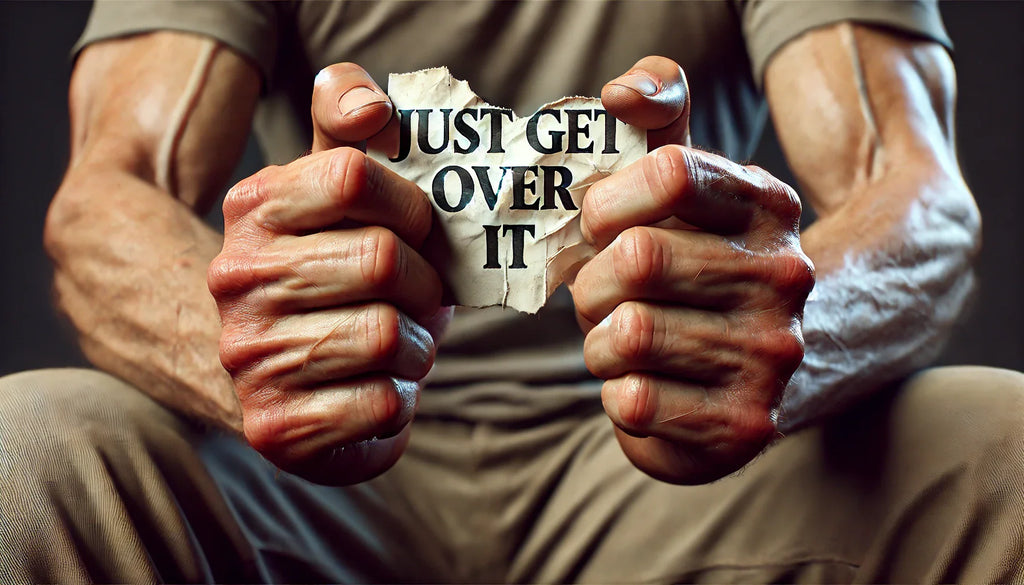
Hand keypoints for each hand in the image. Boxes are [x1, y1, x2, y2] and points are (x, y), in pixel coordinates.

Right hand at [209, 63, 449, 484]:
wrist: (276, 370)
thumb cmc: (335, 268)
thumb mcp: (339, 185)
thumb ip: (352, 122)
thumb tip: (371, 106)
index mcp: (254, 207)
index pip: (356, 173)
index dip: (411, 204)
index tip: (416, 229)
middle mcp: (236, 279)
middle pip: (383, 260)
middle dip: (424, 283)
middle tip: (417, 297)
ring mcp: (249, 357)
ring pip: (389, 336)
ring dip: (417, 346)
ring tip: (397, 346)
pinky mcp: (276, 427)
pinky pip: (383, 404)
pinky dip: (400, 397)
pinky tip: (376, 388)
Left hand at [572, 57, 814, 483]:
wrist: (771, 363)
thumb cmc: (697, 263)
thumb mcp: (686, 180)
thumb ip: (657, 114)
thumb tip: (620, 92)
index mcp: (768, 206)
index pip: (668, 170)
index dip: (608, 201)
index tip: (602, 225)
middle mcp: (784, 277)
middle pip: (636, 259)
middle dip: (594, 283)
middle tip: (608, 297)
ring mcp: (771, 355)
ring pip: (626, 335)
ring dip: (600, 343)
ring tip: (626, 344)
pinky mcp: (746, 425)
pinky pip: (633, 402)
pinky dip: (616, 394)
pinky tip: (645, 386)